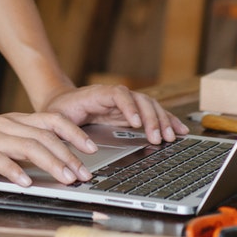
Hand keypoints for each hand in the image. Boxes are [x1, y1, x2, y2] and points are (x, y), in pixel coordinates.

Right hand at [0, 111, 101, 188]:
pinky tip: (26, 182)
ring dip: (50, 163)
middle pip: (44, 136)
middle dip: (68, 155)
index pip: (50, 120)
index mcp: (12, 121)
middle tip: (83, 173)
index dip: (74, 133)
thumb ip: (22, 143)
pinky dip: (15, 171)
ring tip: (65, 178)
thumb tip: (57, 158)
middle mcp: (3, 126)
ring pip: (26, 146)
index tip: (91, 148)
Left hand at [42, 83, 189, 145]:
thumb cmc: (59, 110)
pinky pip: (153, 114)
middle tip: (158, 138)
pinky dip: (167, 120)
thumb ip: (64, 127)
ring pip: (150, 106)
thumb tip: (79, 142)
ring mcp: (125, 104)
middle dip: (151, 118)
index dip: (128, 107)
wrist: (61, 102)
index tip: (135, 122)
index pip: (118, 95)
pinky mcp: (131, 113)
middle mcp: (115, 97)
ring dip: (163, 120)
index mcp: (97, 94)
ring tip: (172, 137)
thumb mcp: (55, 117)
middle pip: (139, 100)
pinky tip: (180, 130)